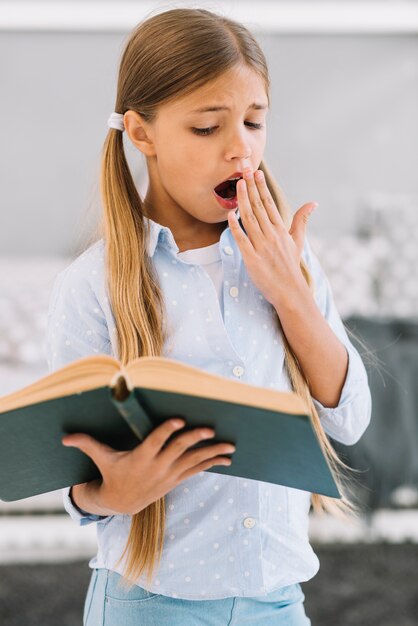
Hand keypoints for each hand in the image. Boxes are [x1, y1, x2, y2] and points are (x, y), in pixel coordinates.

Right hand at [62, 419, 234, 514]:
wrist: (122, 503)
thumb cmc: (112, 473)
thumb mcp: (101, 459)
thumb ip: (87, 443)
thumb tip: (64, 437)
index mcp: (140, 458)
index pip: (155, 442)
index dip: (167, 431)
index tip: (179, 420)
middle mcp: (157, 467)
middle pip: (178, 450)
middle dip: (194, 440)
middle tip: (209, 429)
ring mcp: (169, 475)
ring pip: (193, 461)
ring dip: (212, 453)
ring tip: (230, 446)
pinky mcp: (177, 479)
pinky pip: (197, 470)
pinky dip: (212, 462)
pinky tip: (227, 458)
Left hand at [227, 162, 317, 308]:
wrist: (290, 291)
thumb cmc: (291, 266)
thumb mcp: (298, 241)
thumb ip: (302, 220)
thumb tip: (313, 202)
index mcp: (281, 230)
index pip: (269, 204)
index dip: (261, 187)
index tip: (256, 172)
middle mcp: (271, 235)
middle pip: (258, 207)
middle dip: (251, 187)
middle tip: (244, 170)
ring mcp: (261, 246)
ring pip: (250, 219)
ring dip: (243, 200)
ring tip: (238, 184)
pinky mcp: (252, 258)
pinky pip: (242, 239)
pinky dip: (235, 226)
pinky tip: (230, 214)